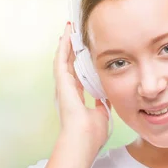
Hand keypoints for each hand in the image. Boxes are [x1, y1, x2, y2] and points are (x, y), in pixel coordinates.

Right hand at [53, 22, 110, 151]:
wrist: (83, 140)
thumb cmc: (92, 134)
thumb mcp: (101, 115)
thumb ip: (102, 104)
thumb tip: (106, 98)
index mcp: (76, 98)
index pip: (77, 75)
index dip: (78, 62)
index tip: (82, 50)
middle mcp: (67, 90)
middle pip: (68, 63)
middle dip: (71, 48)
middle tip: (73, 32)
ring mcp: (63, 86)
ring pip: (63, 58)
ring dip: (66, 43)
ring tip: (69, 28)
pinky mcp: (62, 83)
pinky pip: (61, 60)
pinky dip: (64, 47)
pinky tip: (66, 35)